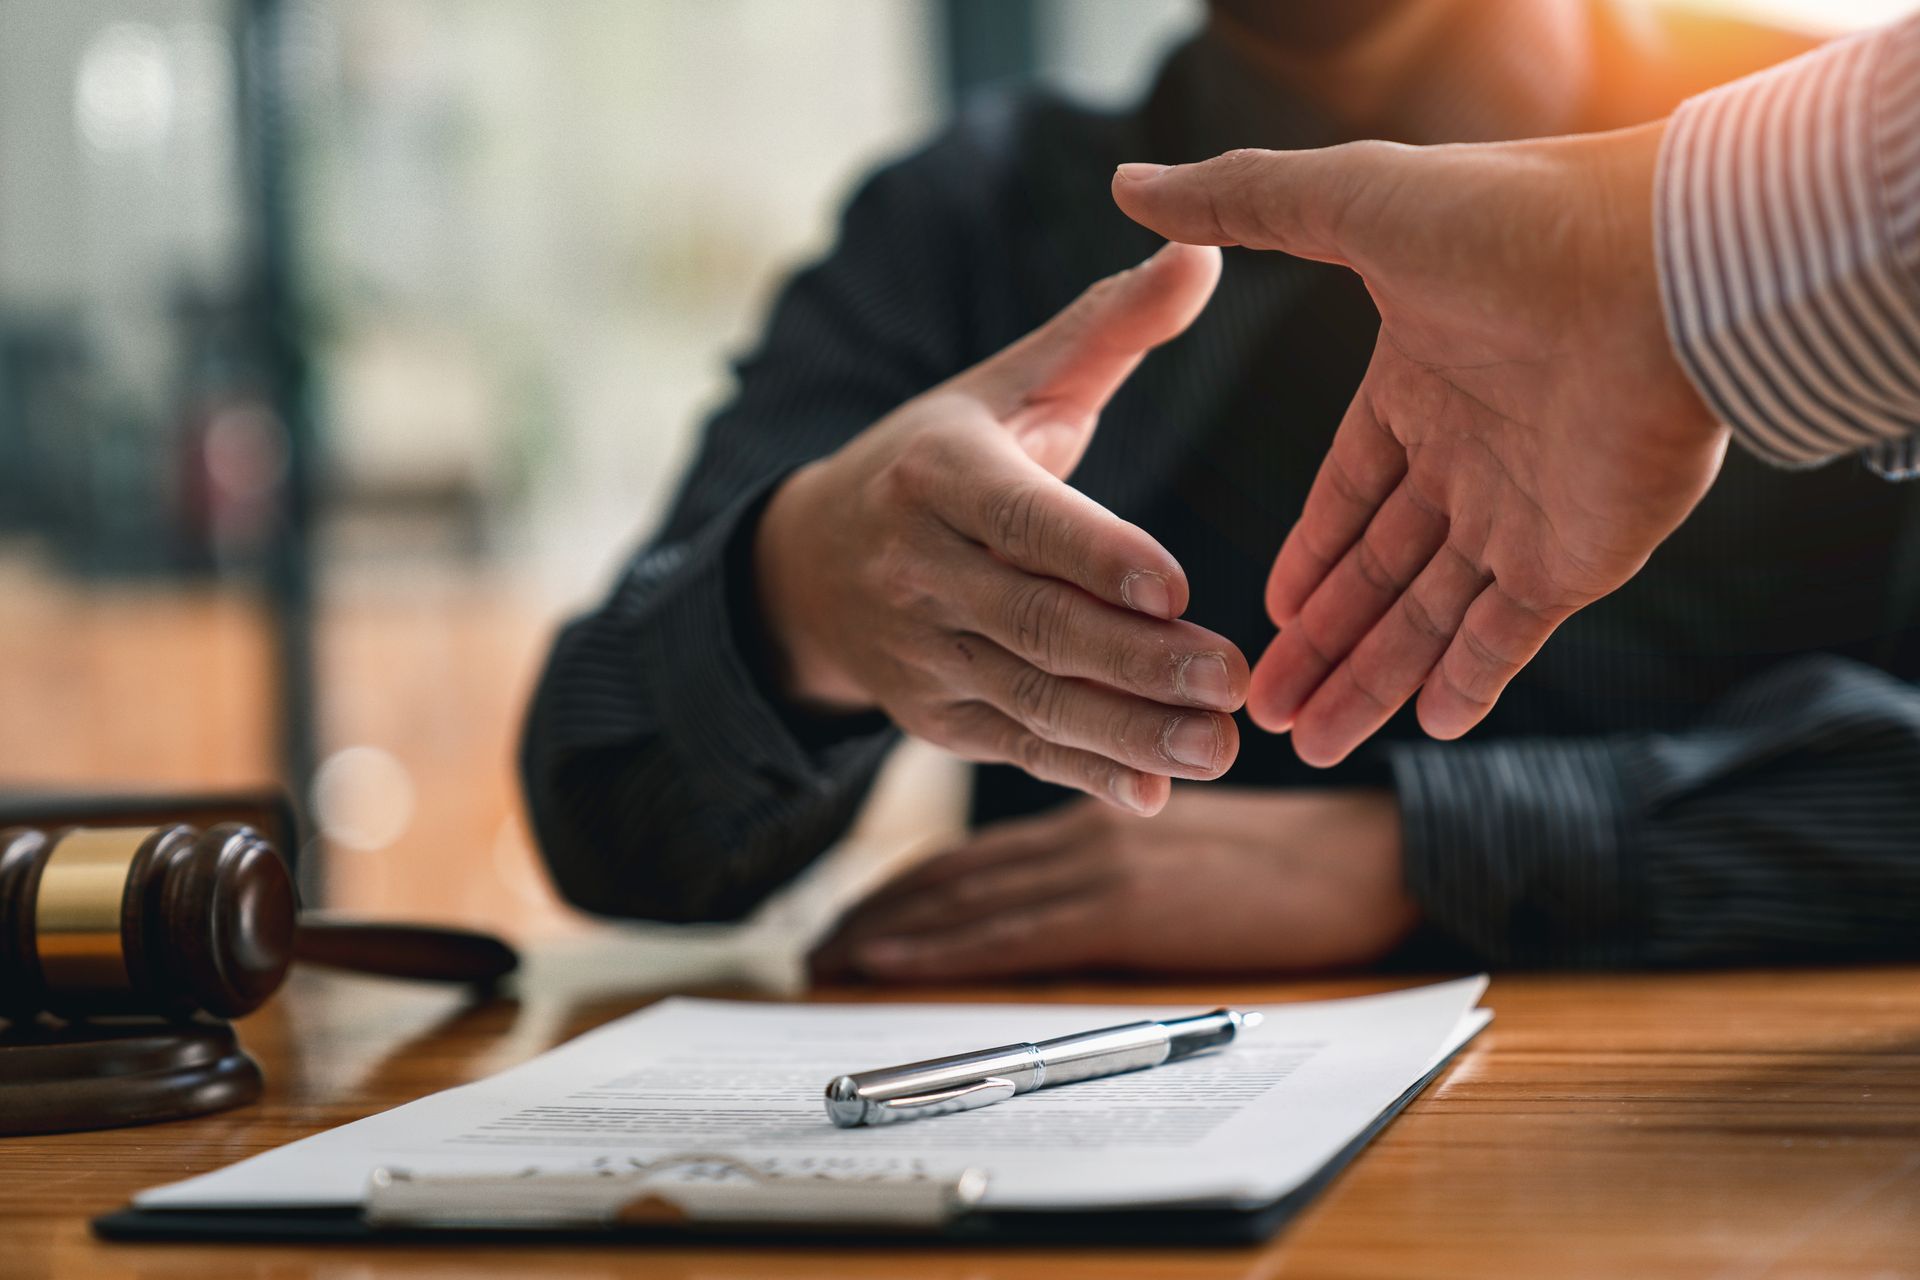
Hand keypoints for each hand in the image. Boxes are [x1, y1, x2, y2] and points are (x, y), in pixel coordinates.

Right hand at [755, 243, 1247, 814]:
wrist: (812, 564)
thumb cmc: (940, 459)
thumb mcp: (1007, 385)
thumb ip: (1108, 328)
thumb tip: (1205, 249)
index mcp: (939, 473)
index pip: (1022, 519)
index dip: (1095, 556)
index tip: (1175, 587)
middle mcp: (920, 568)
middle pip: (1036, 622)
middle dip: (1136, 661)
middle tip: (1233, 680)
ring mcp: (923, 651)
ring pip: (1032, 698)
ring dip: (1126, 732)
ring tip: (1217, 747)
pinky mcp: (935, 716)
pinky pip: (1016, 748)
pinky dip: (1083, 774)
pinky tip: (1154, 792)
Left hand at [810, 787, 1416, 980]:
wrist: (1366, 856)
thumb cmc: (1293, 860)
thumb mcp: (1188, 842)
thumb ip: (1120, 856)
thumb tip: (1062, 898)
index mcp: (1098, 814)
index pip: (978, 854)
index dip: (907, 885)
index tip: (855, 917)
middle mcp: (1084, 834)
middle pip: (954, 876)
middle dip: (877, 911)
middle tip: (815, 944)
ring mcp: (1101, 868)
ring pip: (965, 901)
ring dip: (889, 933)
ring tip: (829, 960)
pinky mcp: (1126, 909)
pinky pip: (1011, 934)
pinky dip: (942, 948)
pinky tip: (893, 960)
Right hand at [1113, 123, 1729, 764]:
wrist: (1658, 269)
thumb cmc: (1512, 224)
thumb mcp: (1352, 204)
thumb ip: (1244, 203)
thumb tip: (1130, 186)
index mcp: (1419, 385)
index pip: (1350, 492)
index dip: (1308, 554)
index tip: (1266, 614)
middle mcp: (1471, 455)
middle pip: (1379, 571)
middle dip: (1319, 642)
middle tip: (1258, 710)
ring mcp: (1526, 510)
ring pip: (1431, 616)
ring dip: (1371, 679)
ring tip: (1308, 743)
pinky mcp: (1579, 556)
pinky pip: (1511, 635)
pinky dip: (1471, 682)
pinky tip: (1423, 729)